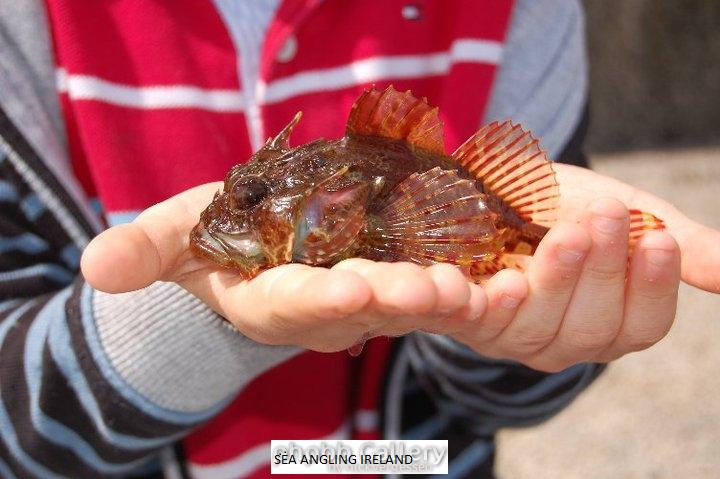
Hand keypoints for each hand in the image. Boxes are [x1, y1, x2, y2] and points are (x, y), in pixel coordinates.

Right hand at [81, 183, 484, 351]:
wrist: (268, 238)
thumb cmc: (220, 234)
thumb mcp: (181, 232)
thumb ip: (147, 248)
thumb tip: (94, 267)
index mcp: (275, 303)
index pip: (295, 306)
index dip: (320, 299)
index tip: (349, 287)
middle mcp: (328, 309)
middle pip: (365, 308)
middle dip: (397, 300)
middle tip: (434, 289)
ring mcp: (373, 296)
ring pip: (409, 298)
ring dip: (442, 292)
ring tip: (474, 280)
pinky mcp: (404, 273)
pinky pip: (437, 273)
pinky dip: (468, 269)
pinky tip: (501, 259)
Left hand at [451, 163, 719, 371]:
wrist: (496, 184)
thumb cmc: (564, 206)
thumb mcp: (626, 217)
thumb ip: (677, 243)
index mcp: (608, 324)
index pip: (640, 327)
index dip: (652, 288)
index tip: (657, 237)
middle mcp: (561, 342)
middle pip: (591, 330)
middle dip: (603, 273)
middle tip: (608, 215)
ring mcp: (510, 335)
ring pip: (538, 328)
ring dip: (556, 278)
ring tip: (568, 232)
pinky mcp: (465, 317)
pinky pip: (474, 321)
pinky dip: (485, 304)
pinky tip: (495, 281)